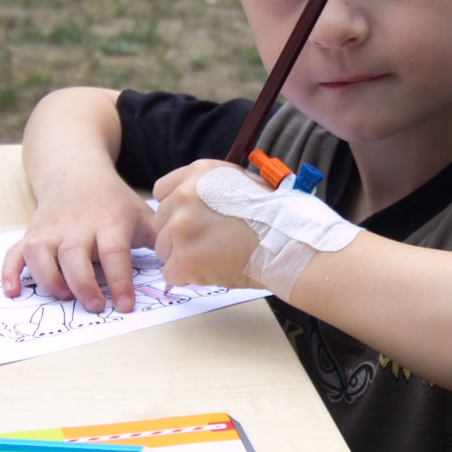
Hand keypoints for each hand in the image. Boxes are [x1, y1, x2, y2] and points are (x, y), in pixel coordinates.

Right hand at [1, 168, 156, 313]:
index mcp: (108, 221)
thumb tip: (183, 268)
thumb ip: (161, 240)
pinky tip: (14, 293)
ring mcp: (50, 231)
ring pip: (41, 255)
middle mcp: (76, 226)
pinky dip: (10, 273)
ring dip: (49, 279)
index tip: (124, 306)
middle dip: (83, 284)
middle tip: (95, 306)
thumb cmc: (112, 202)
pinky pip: (14, 254)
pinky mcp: (31, 235)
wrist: (75, 171)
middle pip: (74, 255)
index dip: (119, 280)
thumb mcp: (141, 214)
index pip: (113, 252)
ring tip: (64, 297)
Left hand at [153, 161, 262, 288]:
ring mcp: (182, 227)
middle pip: (161, 223)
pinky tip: (214, 271)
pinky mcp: (184, 258)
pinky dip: (188, 277)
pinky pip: (171, 273)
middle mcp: (184, 195)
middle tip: (209, 245)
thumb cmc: (274, 218)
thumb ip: (211, 189)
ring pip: (164, 250)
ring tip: (216, 258)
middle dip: (179, 237)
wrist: (290, 243)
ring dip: (184, 258)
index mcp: (199, 174)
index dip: (174, 211)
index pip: (162, 192)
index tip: (190, 222)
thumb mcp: (242, 182)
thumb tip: (195, 204)